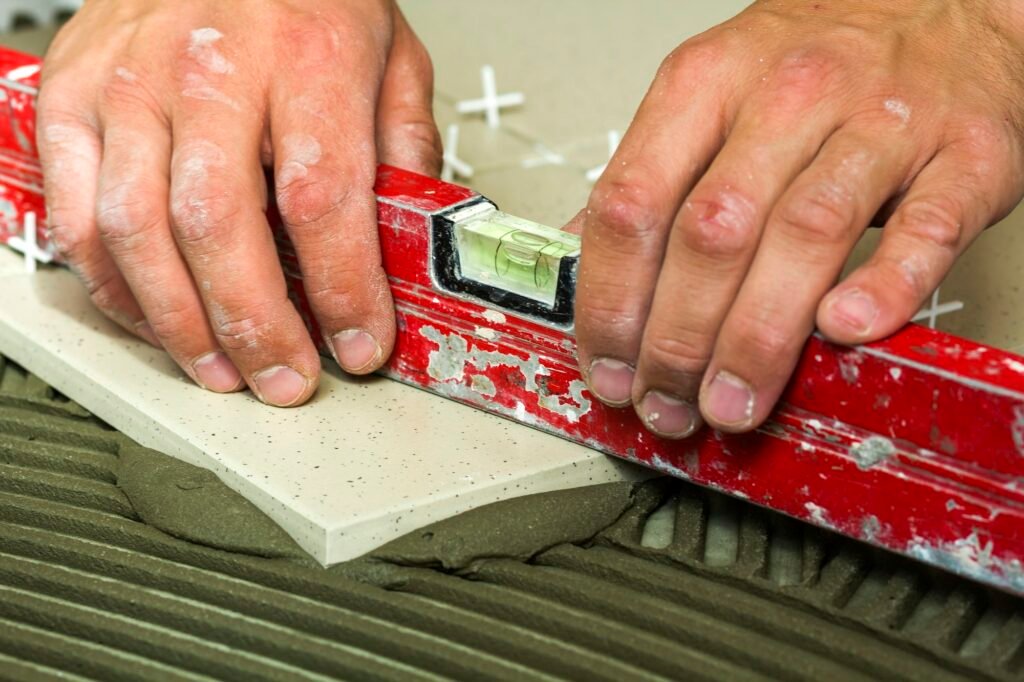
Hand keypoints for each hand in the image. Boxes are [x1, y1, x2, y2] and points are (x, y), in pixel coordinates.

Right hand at [38, 0, 439, 405]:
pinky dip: (113, 286)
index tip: (361, 344)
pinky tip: (156, 317)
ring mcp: (128, 84)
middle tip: (284, 379)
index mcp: (306, 58)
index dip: (342, 291)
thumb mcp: (391, 56)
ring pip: (135, 233)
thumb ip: (405, 150)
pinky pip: (75, 216)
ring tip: (223, 370)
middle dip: (254, 326)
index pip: (322, 199)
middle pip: (217, 226)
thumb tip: (412, 243)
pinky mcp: (73, 99)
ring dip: (181, 325)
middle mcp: (208, 70)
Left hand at [574, 0, 1023, 436]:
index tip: (605, 364)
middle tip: (665, 402)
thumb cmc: (820, 58)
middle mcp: (789, 96)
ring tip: (730, 403)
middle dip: (676, 339)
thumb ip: (650, 176)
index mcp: (709, 81)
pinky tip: (843, 333)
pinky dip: (884, 288)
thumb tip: (577, 262)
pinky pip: (924, 229)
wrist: (945, 5)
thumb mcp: (711, 91)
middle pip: (712, 231)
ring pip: (804, 235)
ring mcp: (882, 122)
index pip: (632, 201)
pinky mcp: (966, 156)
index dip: (610, 299)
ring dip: (757, 339)